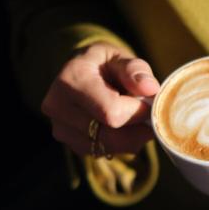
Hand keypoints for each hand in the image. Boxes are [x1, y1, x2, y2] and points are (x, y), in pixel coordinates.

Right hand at [41, 42, 159, 155]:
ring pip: (109, 147)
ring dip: (132, 137)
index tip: (149, 102)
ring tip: (134, 116)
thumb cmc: (105, 64)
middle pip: (110, 135)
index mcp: (71, 79)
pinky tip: (123, 125)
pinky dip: (122, 143)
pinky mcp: (70, 143)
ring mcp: (61, 128)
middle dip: (137, 127)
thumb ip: (136, 70)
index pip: (111, 112)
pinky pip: (105, 152)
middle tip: (149, 113)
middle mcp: (58, 106)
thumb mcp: (120, 57)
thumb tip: (150, 88)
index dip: (138, 111)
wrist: (82, 74)